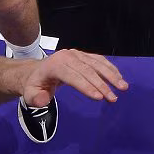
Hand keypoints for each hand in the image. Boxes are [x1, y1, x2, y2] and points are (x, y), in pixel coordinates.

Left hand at [12, 50, 127, 108]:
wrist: (37, 71)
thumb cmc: (35, 85)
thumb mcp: (30, 94)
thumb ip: (35, 98)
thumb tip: (42, 100)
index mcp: (55, 65)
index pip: (73, 76)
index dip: (86, 86)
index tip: (99, 97)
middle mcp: (67, 56)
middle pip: (87, 70)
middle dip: (102, 85)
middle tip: (113, 98)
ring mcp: (76, 54)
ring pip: (96, 63)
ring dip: (111, 75)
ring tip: (123, 87)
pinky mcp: (83, 55)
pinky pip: (98, 60)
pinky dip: (110, 68)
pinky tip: (119, 77)